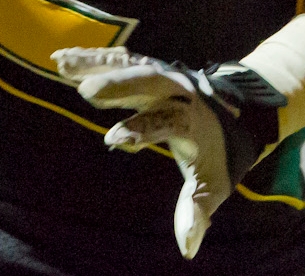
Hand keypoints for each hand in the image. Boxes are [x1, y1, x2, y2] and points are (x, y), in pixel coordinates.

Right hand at [55, 46, 284, 259]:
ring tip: (62, 65)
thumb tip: (187, 248)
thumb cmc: (221, 153)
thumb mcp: (213, 184)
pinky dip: (93, 57)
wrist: (242, 111)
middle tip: (87, 91)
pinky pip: (121, 59)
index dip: (140, 130)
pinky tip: (64, 59)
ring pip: (131, 64)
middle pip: (149, 82)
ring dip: (96, 64)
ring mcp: (164, 75)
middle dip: (119, 85)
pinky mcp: (151, 66)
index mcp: (192, 120)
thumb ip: (196, 211)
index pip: (165, 123)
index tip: (113, 139)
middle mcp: (178, 92)